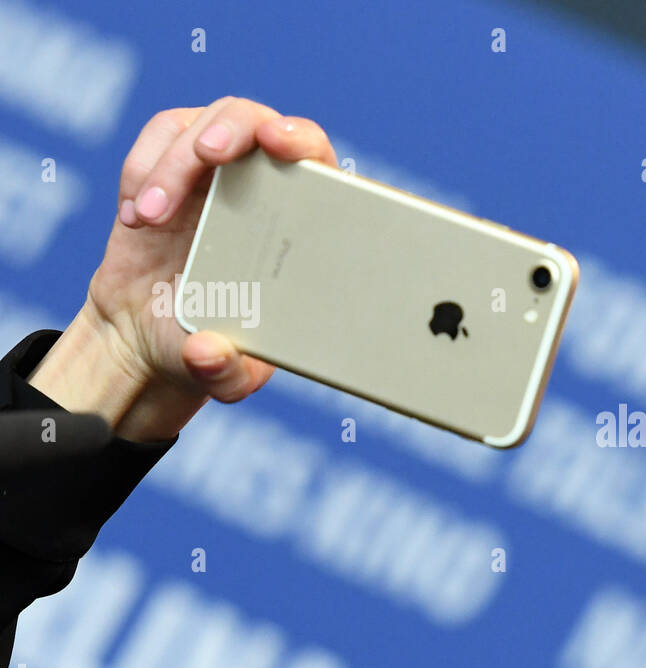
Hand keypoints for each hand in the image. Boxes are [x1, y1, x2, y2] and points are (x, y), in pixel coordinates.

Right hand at [93, 95, 338, 400]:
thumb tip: (210, 353)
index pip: (317, 162)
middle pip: (257, 122)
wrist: (150, 333)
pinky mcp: (171, 167)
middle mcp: (266, 185)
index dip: (304, 141)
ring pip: (201, 126)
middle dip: (232, 129)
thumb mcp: (227, 375)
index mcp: (303, 224)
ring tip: (149, 219)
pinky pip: (159, 139)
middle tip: (205, 155)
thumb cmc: (214, 346)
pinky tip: (137, 219)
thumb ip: (226, 372)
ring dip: (171, 164)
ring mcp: (219, 170)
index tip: (282, 144)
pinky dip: (142, 170)